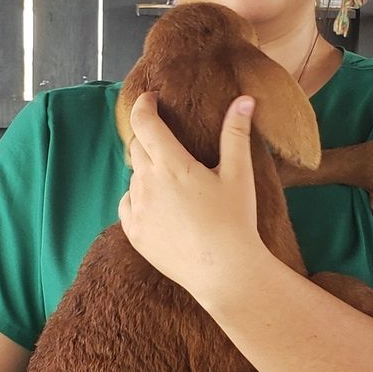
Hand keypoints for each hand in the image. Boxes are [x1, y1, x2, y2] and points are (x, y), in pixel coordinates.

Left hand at [118, 93, 266, 305]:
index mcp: (171, 164)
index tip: (150, 99)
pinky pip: (128, 204)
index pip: (144, 122)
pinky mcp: (133, 233)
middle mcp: (147, 183)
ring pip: (134, 177)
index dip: (143, 105)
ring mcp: (137, 209)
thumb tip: (244, 99)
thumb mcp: (239, 174)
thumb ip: (236, 133)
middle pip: (137, 148)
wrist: (223, 272)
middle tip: (169, 144)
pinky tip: (161, 206)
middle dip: (150, 139)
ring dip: (148, 171)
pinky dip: (140, 198)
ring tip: (174, 184)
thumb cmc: (235, 221)